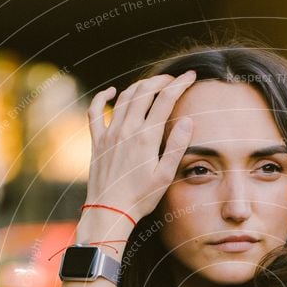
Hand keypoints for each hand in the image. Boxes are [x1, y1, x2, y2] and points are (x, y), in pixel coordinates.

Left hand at [84, 70, 195, 224]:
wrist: (109, 210)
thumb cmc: (140, 197)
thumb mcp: (165, 175)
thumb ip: (176, 146)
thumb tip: (188, 120)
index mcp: (146, 137)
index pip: (165, 100)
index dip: (180, 84)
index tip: (191, 76)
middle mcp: (126, 129)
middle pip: (144, 92)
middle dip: (161, 80)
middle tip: (173, 79)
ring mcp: (109, 133)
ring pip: (124, 97)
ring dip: (139, 86)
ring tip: (152, 84)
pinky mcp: (97, 140)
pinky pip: (96, 111)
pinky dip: (102, 97)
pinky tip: (111, 91)